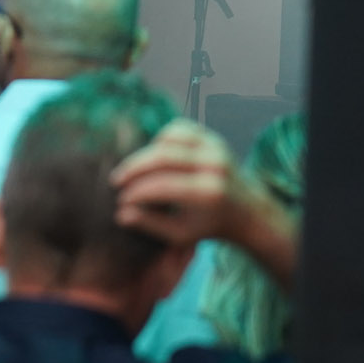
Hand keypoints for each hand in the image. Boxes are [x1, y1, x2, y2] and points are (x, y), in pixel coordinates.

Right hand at [111, 119, 257, 245]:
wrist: (247, 210)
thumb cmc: (208, 225)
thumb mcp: (181, 233)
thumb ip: (151, 224)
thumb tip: (121, 214)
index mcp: (209, 193)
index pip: (162, 186)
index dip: (136, 192)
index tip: (120, 200)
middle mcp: (214, 165)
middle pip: (162, 156)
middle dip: (134, 168)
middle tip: (116, 180)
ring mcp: (215, 147)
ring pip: (168, 137)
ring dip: (147, 152)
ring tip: (137, 170)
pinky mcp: (212, 137)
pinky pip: (179, 128)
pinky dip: (162, 139)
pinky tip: (156, 156)